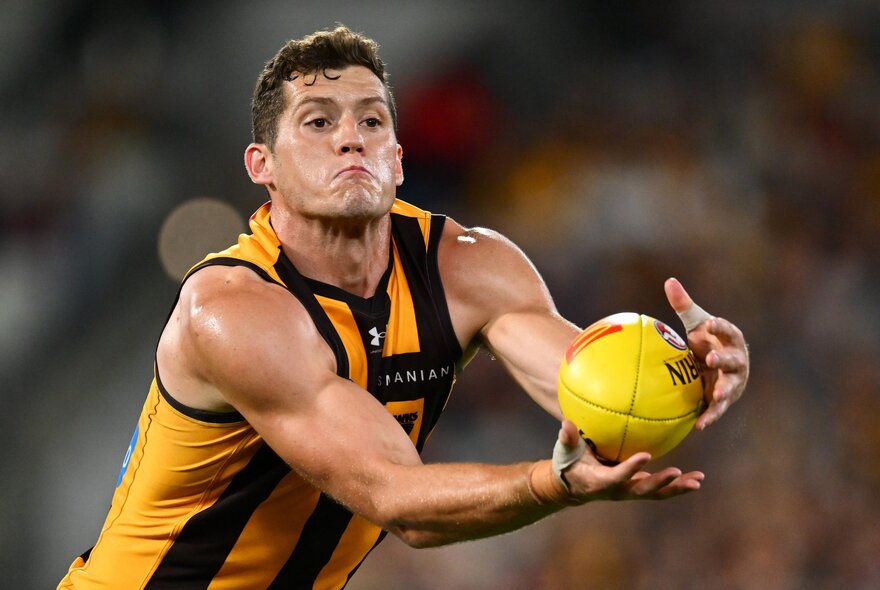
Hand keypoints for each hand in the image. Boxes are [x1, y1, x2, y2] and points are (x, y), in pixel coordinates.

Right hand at [557, 421, 703, 501]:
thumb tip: (566, 423)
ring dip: (677, 488)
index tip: (646, 455)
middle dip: (660, 483)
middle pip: (642, 490)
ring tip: (697, 481)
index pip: (618, 476)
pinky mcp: (638, 488)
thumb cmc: (569, 464)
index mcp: (601, 482)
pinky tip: (696, 479)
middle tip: (678, 473)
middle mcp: (619, 490)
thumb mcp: (565, 451)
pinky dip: (678, 486)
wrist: (573, 486)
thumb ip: (567, 438)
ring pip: (656, 494)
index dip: (632, 468)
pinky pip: (660, 490)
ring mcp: (630, 491)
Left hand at [664, 277, 748, 429]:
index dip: (721, 327)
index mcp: (731, 339)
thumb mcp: (695, 322)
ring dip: (725, 390)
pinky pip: (718, 409)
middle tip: (712, 358)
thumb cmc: (705, 339)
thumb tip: (669, 280)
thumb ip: (684, 304)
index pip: (728, 331)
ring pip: (731, 386)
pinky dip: (710, 416)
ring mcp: (733, 381)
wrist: (713, 365)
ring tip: (718, 395)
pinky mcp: (724, 399)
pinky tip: (699, 425)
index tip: (710, 323)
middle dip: (725, 359)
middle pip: (734, 360)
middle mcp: (737, 360)